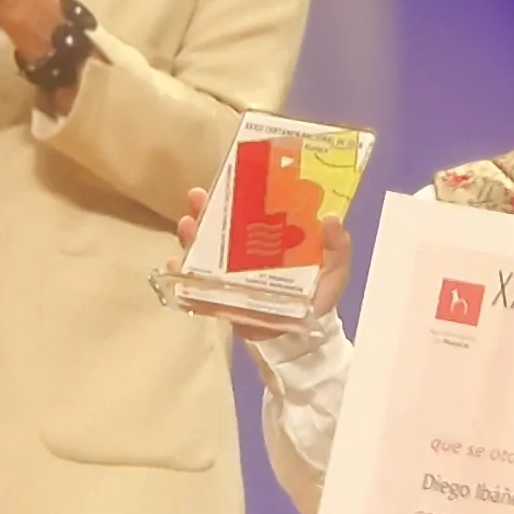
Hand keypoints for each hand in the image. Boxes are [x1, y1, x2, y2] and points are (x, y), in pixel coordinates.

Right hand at [171, 186, 351, 337]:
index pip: (251, 208)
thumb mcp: (334, 269)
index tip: (230, 175)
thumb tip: (331, 218)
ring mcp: (229, 273)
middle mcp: (245, 250)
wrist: (302, 339)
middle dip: (205, 209)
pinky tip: (176, 264)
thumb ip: (338, 247)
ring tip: (186, 225)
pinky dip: (182, 273)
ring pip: (204, 249)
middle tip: (196, 196)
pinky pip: (194, 283)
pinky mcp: (218, 297)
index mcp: (272, 237)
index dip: (238, 191)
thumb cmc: (317, 296)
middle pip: (220, 224)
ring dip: (192, 235)